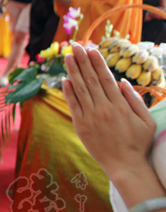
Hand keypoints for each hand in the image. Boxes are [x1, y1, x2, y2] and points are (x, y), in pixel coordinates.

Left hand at [62, 43, 156, 179]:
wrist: (124, 165)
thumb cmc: (138, 143)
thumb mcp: (146, 120)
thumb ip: (135, 100)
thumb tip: (122, 81)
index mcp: (120, 105)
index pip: (106, 78)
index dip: (98, 62)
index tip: (92, 49)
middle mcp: (104, 108)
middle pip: (91, 79)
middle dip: (83, 61)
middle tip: (76, 45)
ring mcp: (91, 116)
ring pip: (80, 89)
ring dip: (73, 71)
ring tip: (68, 56)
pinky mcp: (81, 125)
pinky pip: (73, 104)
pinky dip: (68, 91)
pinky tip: (65, 79)